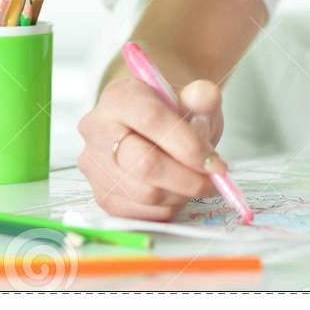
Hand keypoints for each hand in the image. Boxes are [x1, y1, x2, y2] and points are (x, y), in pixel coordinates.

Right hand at [76, 77, 225, 220]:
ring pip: (145, 193)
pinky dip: (167, 208)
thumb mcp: (194, 99)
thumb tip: (205, 96)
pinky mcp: (102, 194)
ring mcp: (94, 165)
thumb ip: (202, 96)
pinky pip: (140, 213)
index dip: (188, 146)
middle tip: (212, 180)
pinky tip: (177, 192)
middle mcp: (97, 129)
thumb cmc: (174, 113)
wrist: (152, 127)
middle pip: (144, 164)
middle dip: (187, 179)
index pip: (151, 120)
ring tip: (195, 183)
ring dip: (180, 195)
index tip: (215, 163)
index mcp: (119, 96)